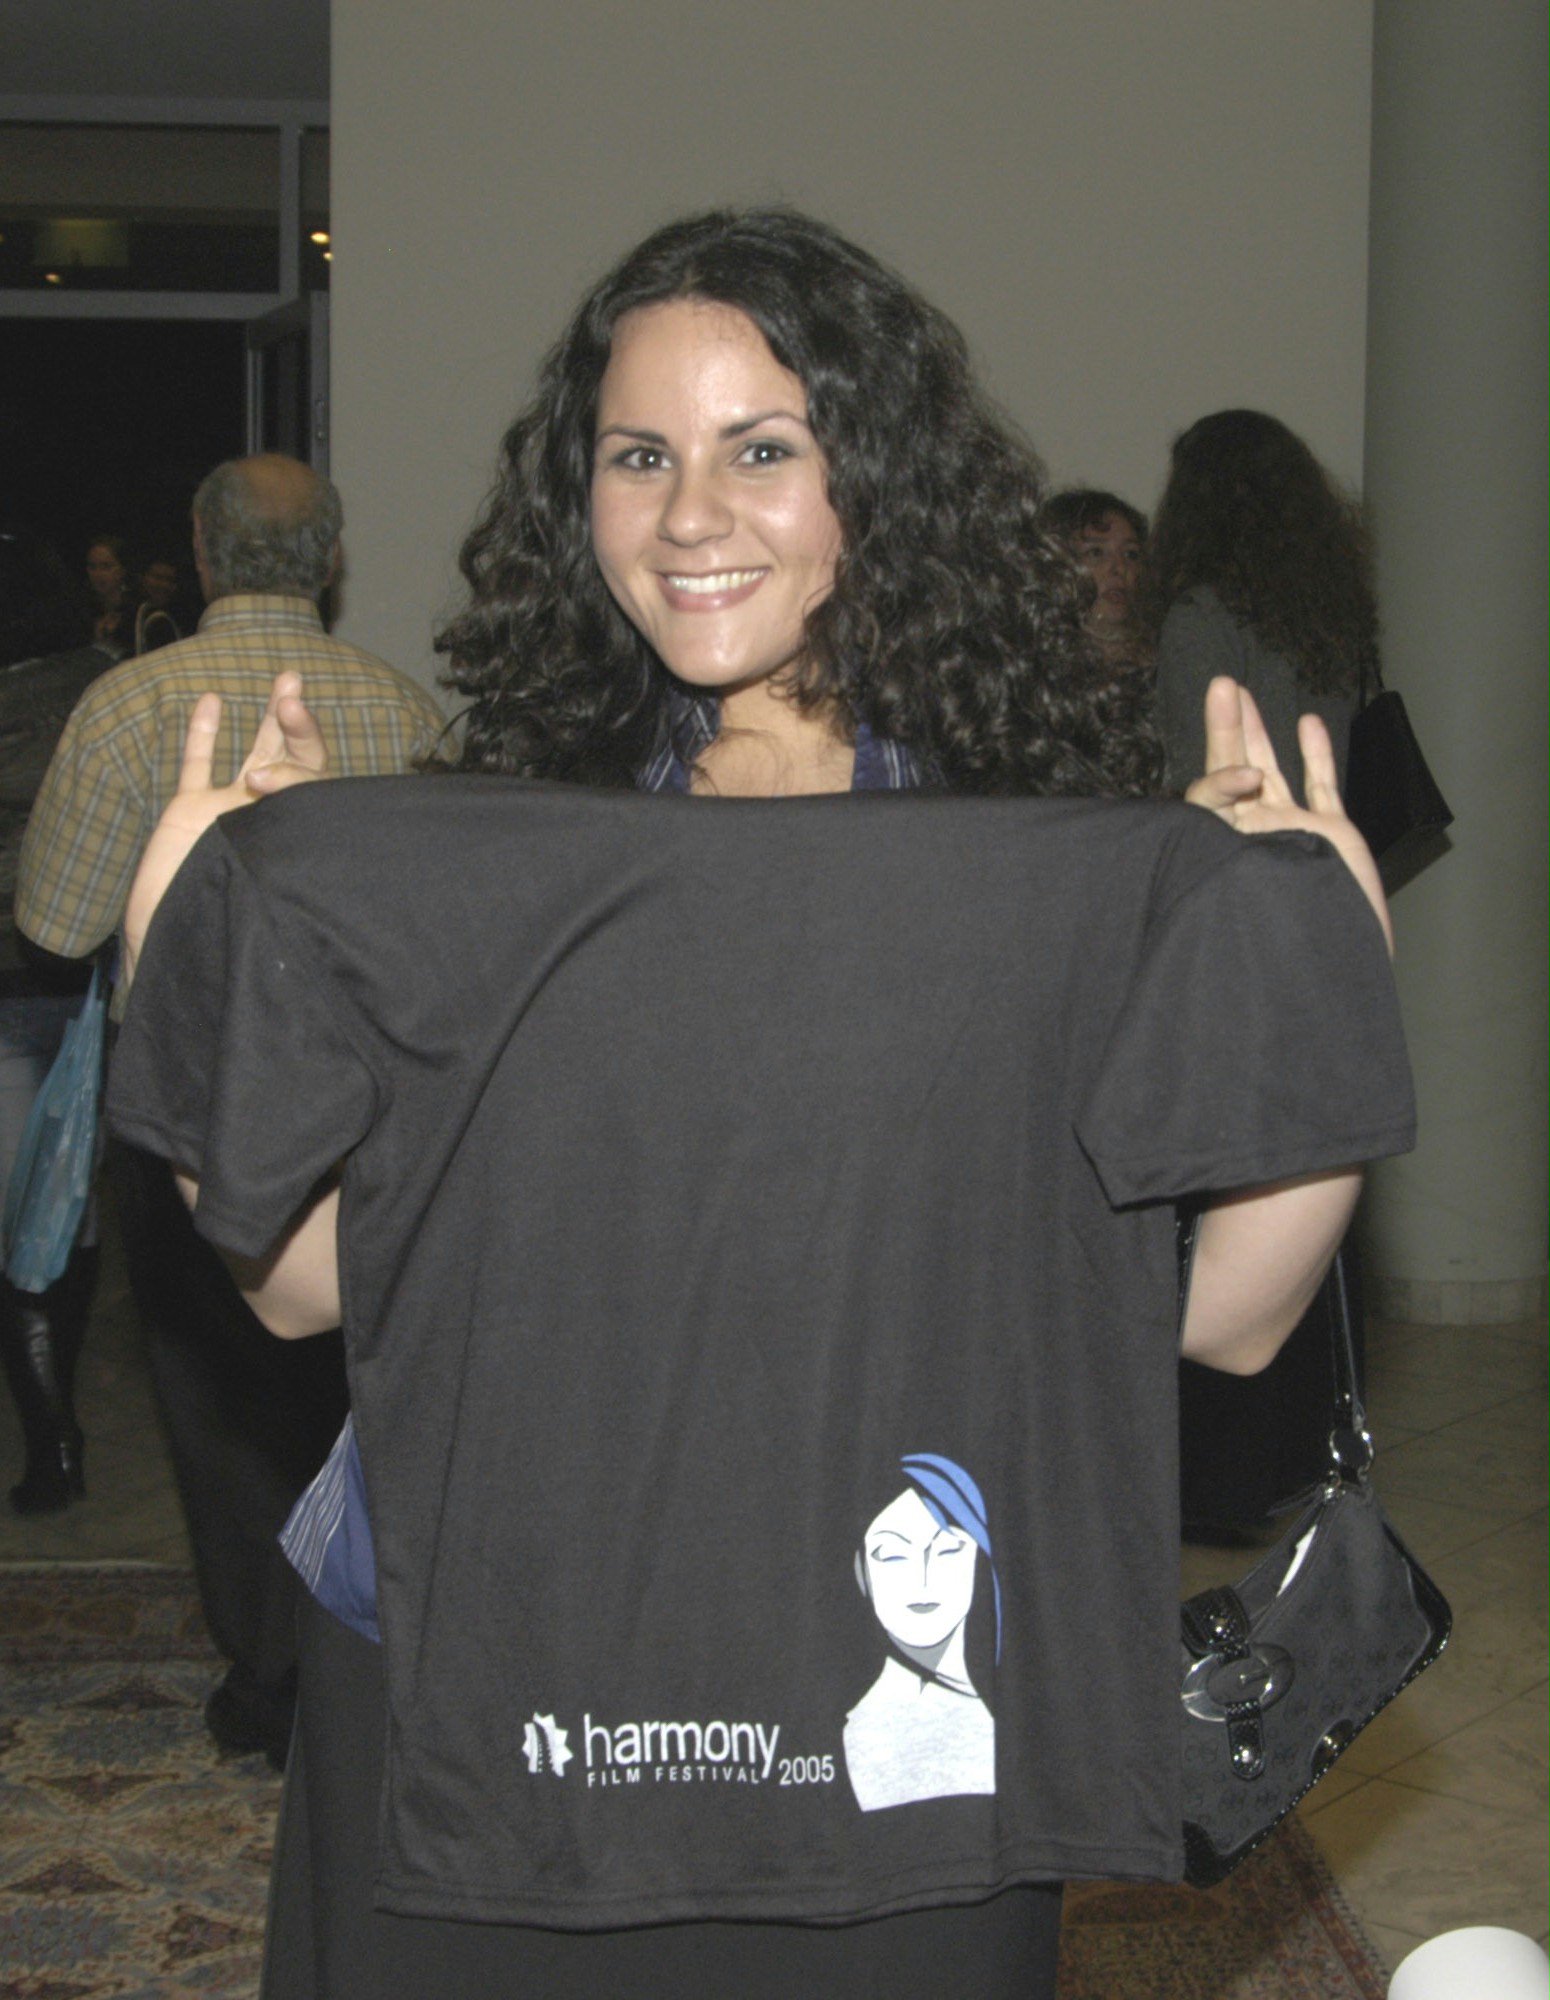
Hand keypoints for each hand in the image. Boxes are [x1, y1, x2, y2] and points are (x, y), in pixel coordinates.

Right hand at [122, 672, 327, 986]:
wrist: (183, 939)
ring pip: (256, 753)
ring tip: (289, 679)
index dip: (301, 754)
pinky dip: (204, 735)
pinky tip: (212, 701)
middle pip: (296, 759)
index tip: (278, 749)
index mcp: (303, 832)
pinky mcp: (191, 811)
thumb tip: (268, 778)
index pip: (316, 779)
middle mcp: (274, 817)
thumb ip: (277, 824)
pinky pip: (198, 766)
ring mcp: (231, 810)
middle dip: (297, 723)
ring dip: (271, 718)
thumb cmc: (237, 918)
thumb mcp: (269, 869)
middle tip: (291, 689)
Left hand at [1184, 676, 1390, 952]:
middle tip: (1222, 685)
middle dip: (1227, 726)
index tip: (1246, 778)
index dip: (1222, 775)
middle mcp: (1250, 836)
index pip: (1208, 792)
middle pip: (1231, 770)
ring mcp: (1291, 833)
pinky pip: (1320, 787)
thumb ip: (1234, 825)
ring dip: (1257, 732)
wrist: (1326, 950)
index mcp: (1218, 845)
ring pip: (1272, 772)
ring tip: (1242, 693)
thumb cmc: (1274, 919)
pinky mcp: (1329, 835)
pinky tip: (1308, 722)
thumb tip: (1244, 776)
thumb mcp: (1238, 869)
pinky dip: (1315, 755)